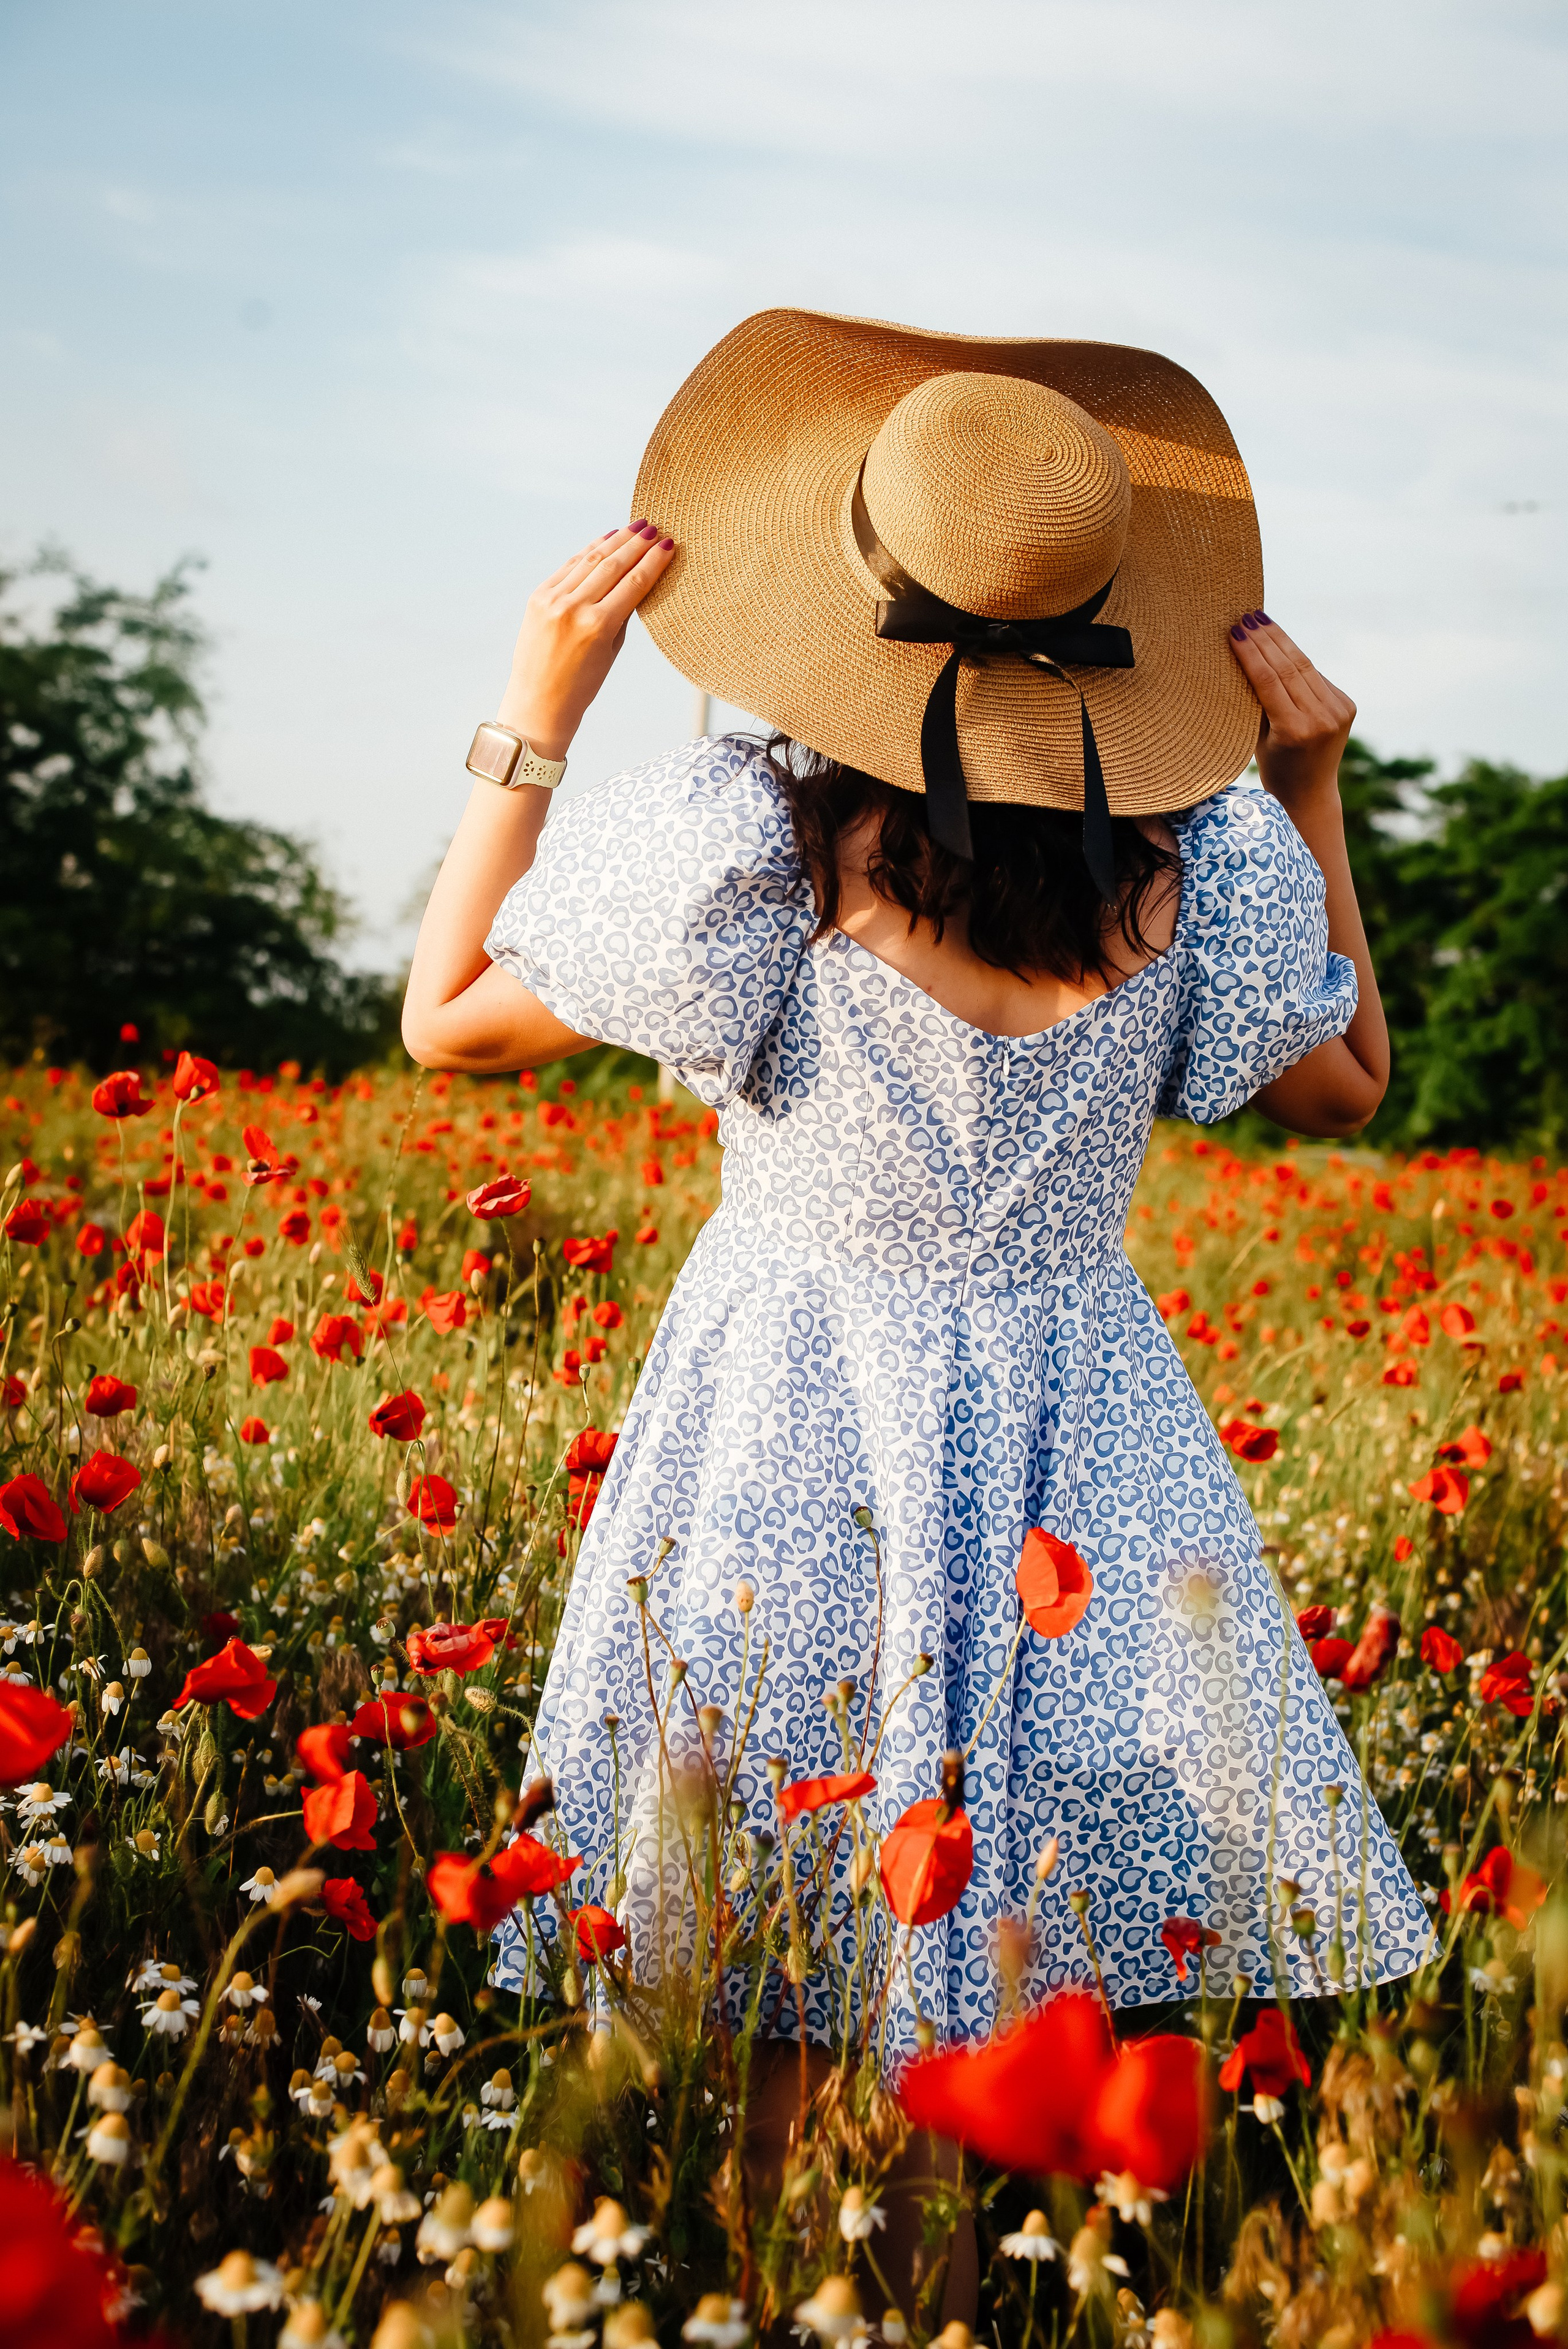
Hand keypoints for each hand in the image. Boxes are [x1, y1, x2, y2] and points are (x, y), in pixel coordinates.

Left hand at [496, 522, 675, 759]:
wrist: (539, 703)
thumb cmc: (582, 685)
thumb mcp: (611, 651)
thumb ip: (622, 614)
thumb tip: (636, 578)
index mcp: (597, 626)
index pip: (634, 583)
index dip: (653, 561)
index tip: (668, 543)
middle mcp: (574, 608)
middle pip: (613, 564)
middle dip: (636, 544)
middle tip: (654, 528)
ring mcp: (553, 600)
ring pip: (591, 559)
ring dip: (615, 540)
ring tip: (634, 528)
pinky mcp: (538, 597)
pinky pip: (569, 566)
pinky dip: (589, 550)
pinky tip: (605, 540)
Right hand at [1226, 610, 1354, 804]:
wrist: (1310, 792)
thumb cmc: (1274, 767)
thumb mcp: (1259, 737)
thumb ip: (1258, 701)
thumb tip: (1247, 656)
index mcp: (1295, 730)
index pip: (1269, 680)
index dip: (1251, 653)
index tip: (1235, 630)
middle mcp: (1321, 718)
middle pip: (1289, 668)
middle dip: (1266, 640)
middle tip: (1247, 616)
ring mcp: (1338, 711)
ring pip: (1304, 667)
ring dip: (1281, 642)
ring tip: (1262, 621)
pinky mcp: (1347, 706)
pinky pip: (1316, 677)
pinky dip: (1296, 661)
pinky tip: (1280, 643)